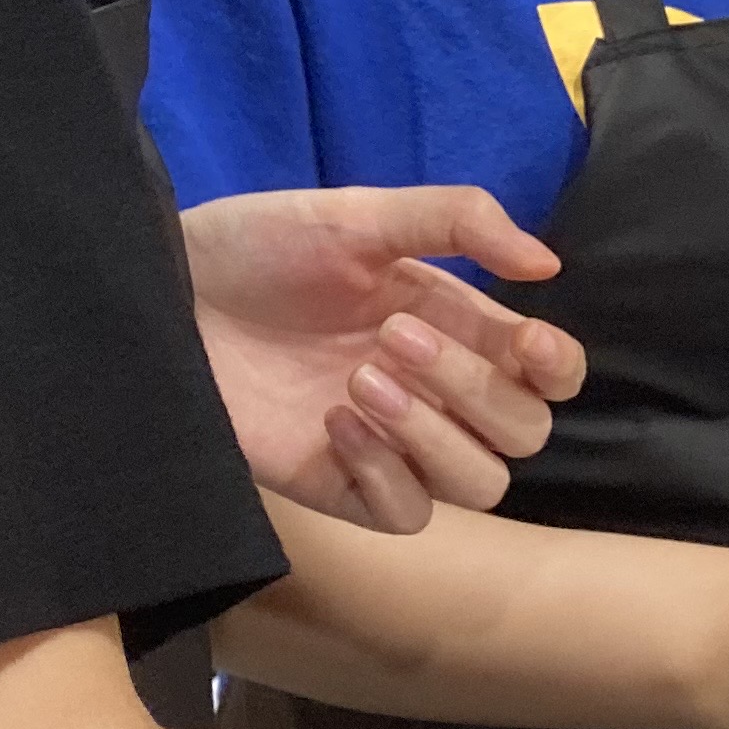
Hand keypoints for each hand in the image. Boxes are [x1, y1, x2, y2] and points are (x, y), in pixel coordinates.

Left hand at [176, 187, 587, 532]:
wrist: (170, 293)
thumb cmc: (261, 247)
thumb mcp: (359, 215)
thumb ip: (457, 222)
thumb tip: (547, 265)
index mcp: (457, 325)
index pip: (549, 373)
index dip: (558, 367)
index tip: (525, 341)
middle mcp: (438, 392)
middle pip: (524, 432)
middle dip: (473, 386)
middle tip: (393, 335)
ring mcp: (394, 446)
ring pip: (481, 484)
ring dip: (434, 433)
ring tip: (359, 378)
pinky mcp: (342, 487)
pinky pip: (408, 513)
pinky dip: (385, 471)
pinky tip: (332, 422)